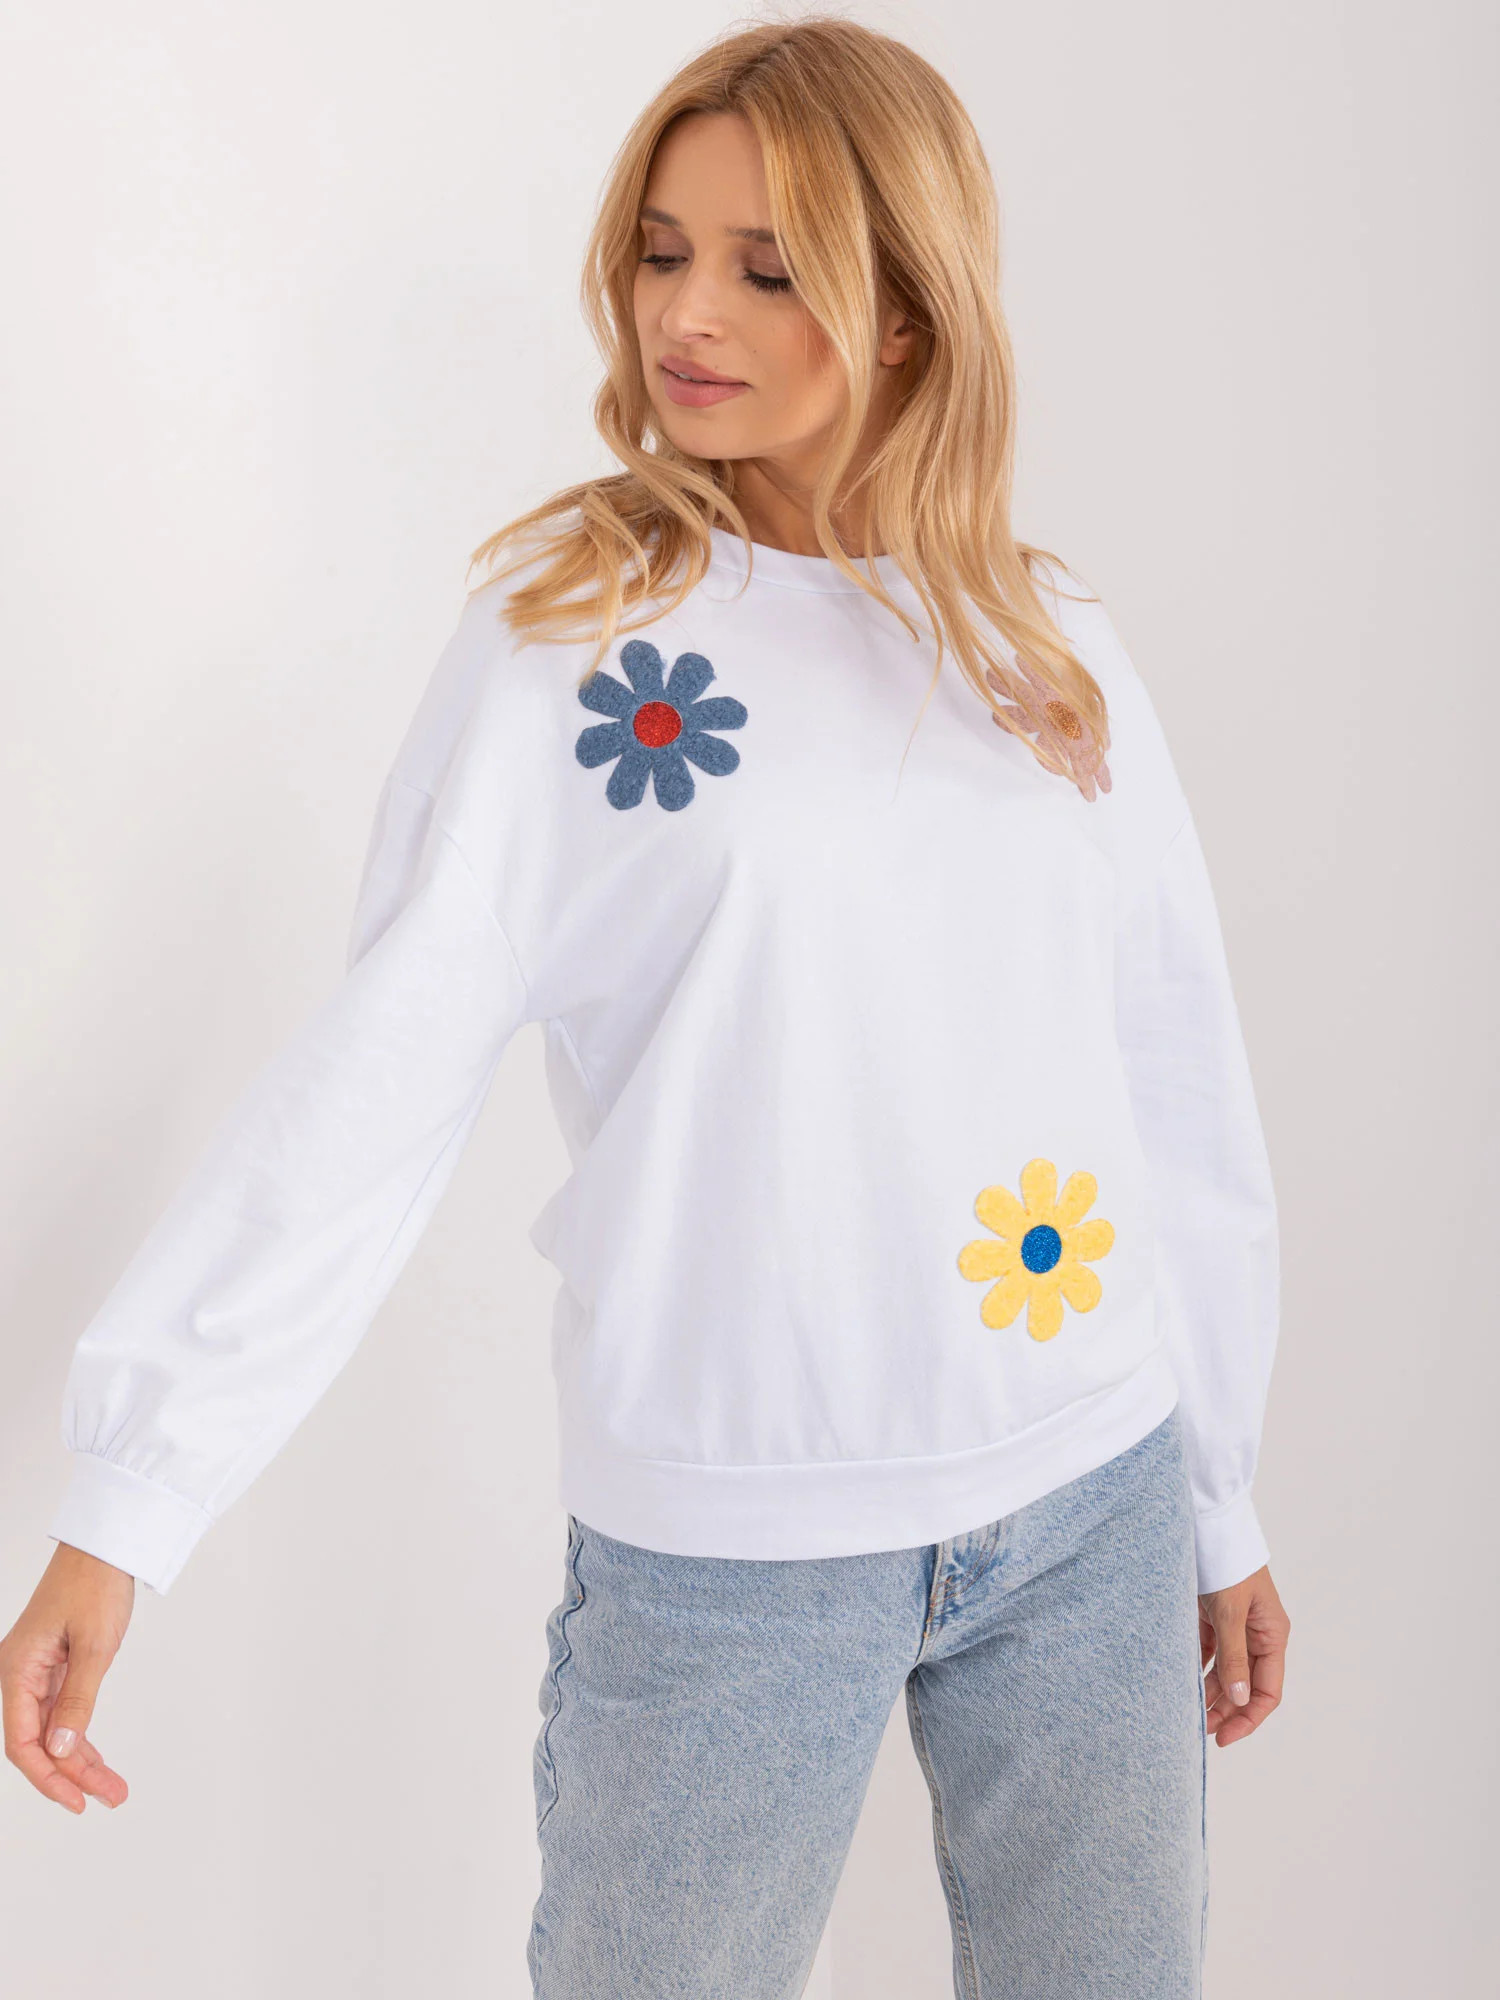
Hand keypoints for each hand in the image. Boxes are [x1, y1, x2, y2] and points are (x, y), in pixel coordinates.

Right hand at [1, 1542, 134, 1812]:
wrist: (105, 1546)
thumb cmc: (96, 1584)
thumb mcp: (95, 1646)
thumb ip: (77, 1701)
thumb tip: (60, 1749)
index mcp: (16, 1670)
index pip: (22, 1742)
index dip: (47, 1777)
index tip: (76, 1801)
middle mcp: (20, 1674)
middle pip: (39, 1741)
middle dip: (71, 1774)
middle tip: (110, 1797)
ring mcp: (38, 1671)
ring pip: (53, 1730)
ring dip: (80, 1760)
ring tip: (112, 1789)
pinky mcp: (57, 1665)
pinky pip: (62, 1712)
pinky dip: (81, 1736)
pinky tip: (97, 1760)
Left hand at [1198, 1563, 1288, 1747]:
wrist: (1208, 1525)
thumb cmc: (1227, 1563)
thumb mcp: (1231, 1613)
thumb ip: (1233, 1657)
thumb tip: (1240, 1700)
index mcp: (1272, 1635)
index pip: (1267, 1691)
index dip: (1248, 1718)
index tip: (1224, 1737)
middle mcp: (1257, 1634)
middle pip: (1245, 1685)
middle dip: (1226, 1709)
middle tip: (1199, 1730)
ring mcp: (1235, 1626)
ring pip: (1225, 1671)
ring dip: (1210, 1693)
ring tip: (1189, 1714)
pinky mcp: (1214, 1617)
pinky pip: (1208, 1652)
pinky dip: (1197, 1669)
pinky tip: (1183, 1684)